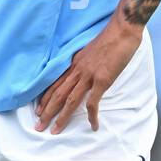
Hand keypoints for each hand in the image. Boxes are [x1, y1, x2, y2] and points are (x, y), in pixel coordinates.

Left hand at [34, 19, 142, 133]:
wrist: (122, 29)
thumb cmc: (110, 37)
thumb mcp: (90, 50)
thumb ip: (85, 62)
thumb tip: (84, 70)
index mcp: (74, 63)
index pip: (54, 84)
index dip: (45, 98)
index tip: (38, 110)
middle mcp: (77, 70)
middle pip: (57, 94)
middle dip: (47, 112)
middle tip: (38, 126)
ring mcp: (89, 75)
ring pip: (70, 100)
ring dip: (61, 117)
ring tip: (54, 131)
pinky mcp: (102, 80)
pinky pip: (93, 102)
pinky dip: (92, 116)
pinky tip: (93, 126)